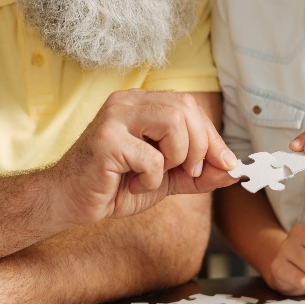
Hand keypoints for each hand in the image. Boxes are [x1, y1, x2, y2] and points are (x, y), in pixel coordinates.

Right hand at [51, 89, 237, 226]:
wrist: (69, 201)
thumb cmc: (114, 185)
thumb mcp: (165, 178)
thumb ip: (198, 172)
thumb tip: (234, 170)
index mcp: (142, 103)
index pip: (189, 106)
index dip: (213, 137)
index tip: (225, 164)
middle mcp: (128, 102)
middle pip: (186, 109)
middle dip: (200, 147)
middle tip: (190, 173)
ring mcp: (114, 117)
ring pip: (173, 124)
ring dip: (176, 158)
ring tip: (156, 175)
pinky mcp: (105, 140)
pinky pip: (151, 158)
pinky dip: (151, 179)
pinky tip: (132, 183)